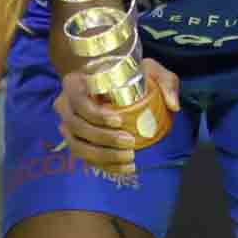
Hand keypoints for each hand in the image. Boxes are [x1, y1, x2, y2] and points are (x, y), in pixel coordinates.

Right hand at [57, 59, 178, 179]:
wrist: (113, 86)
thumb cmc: (129, 76)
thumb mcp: (150, 70)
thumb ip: (165, 82)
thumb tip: (173, 105)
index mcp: (75, 84)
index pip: (78, 101)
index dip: (96, 114)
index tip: (119, 120)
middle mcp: (65, 105)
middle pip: (76, 127)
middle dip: (103, 138)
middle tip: (130, 142)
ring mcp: (67, 125)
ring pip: (77, 146)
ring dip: (103, 156)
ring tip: (130, 158)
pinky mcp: (75, 141)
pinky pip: (84, 158)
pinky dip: (104, 165)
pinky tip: (125, 168)